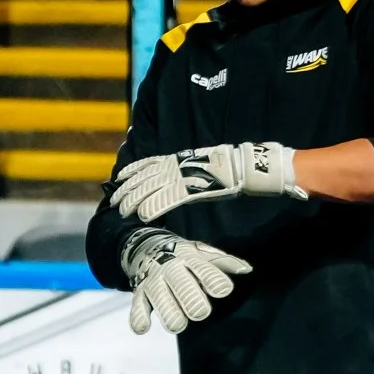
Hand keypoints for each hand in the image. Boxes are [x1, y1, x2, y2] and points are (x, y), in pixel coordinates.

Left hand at [114, 142, 305, 223]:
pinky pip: (170, 199)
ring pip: (155, 187)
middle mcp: (184, 163)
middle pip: (149, 175)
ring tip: (122, 210)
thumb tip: (187, 177)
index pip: (154, 162)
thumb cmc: (240, 168)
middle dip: (130, 187)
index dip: (135, 169)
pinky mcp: (197, 187)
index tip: (120, 176)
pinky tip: (142, 215)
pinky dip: (155, 207)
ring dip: (136, 199)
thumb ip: (196, 170)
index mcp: (187, 157)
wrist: (258, 167)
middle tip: (114, 198)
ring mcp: (190, 175)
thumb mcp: (211, 165)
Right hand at [120, 231, 252, 334]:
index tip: (223, 290)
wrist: (147, 246)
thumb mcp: (204, 253)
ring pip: (159, 298)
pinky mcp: (140, 293)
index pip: (204, 269)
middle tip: (201, 312)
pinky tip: (143, 328)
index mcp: (190, 258)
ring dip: (168, 312)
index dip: (213, 279)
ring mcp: (154, 281)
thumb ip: (225, 262)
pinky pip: (137, 306)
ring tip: (178, 324)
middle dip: (191, 299)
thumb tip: (247, 269)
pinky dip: (139, 317)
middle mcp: (171, 269)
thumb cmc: (184, 255)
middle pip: (181, 284)